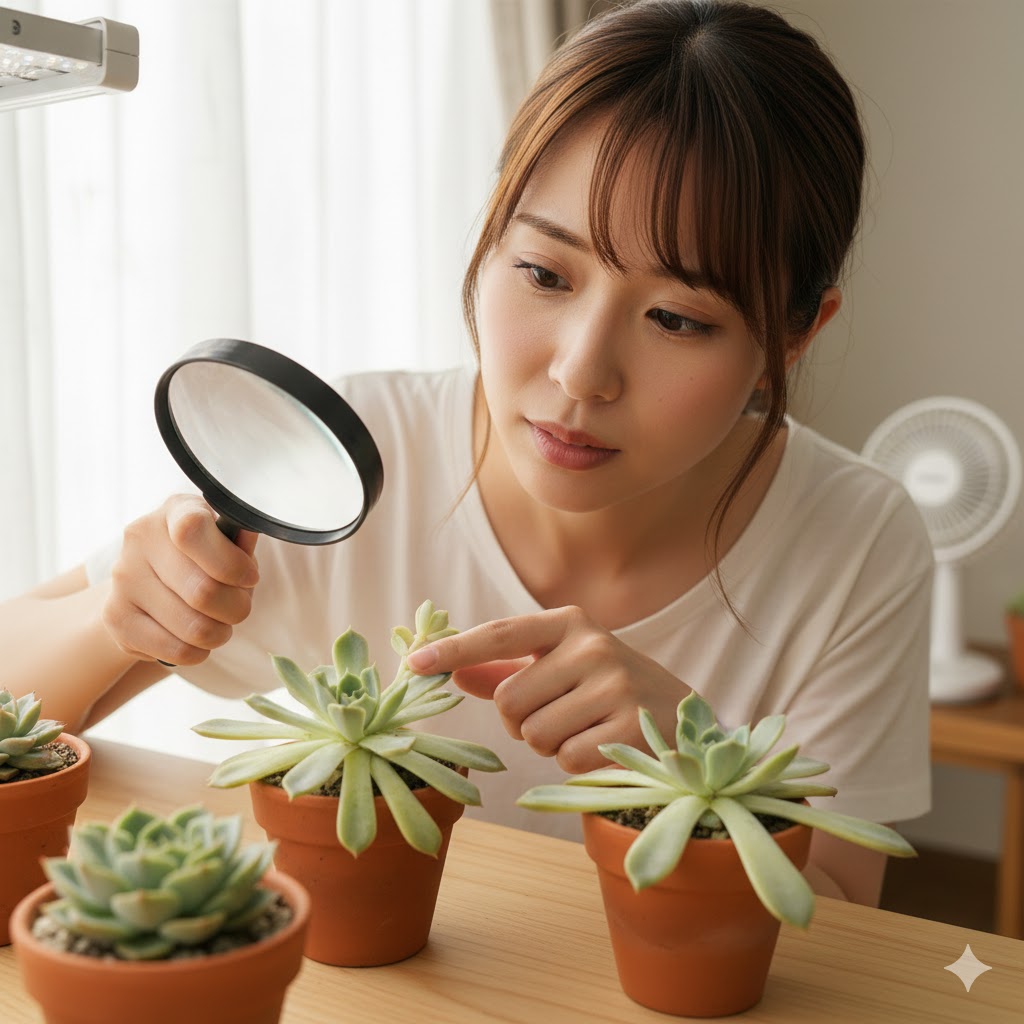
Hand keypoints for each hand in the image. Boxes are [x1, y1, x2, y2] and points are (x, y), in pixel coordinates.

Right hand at [102, 495, 259, 665]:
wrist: (150, 580)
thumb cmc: (205, 558)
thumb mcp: (226, 541)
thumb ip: (240, 541)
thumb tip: (246, 533)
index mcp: (176, 511)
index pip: (193, 530)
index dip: (230, 562)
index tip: (249, 577)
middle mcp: (140, 539)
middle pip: (202, 591)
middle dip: (237, 608)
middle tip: (238, 608)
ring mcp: (123, 578)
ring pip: (193, 627)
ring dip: (219, 634)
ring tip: (219, 624)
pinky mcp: (115, 617)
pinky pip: (175, 651)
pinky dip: (198, 652)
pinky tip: (195, 639)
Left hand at [405, 606, 688, 772]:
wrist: (683, 715)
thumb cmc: (605, 688)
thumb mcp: (560, 666)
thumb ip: (504, 668)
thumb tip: (449, 671)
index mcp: (570, 623)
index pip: (499, 633)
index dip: (453, 650)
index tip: (413, 662)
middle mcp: (593, 646)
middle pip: (510, 700)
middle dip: (520, 721)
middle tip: (555, 715)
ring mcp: (615, 685)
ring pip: (534, 734)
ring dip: (548, 743)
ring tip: (583, 728)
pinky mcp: (630, 727)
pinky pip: (565, 759)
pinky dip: (574, 761)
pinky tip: (602, 744)